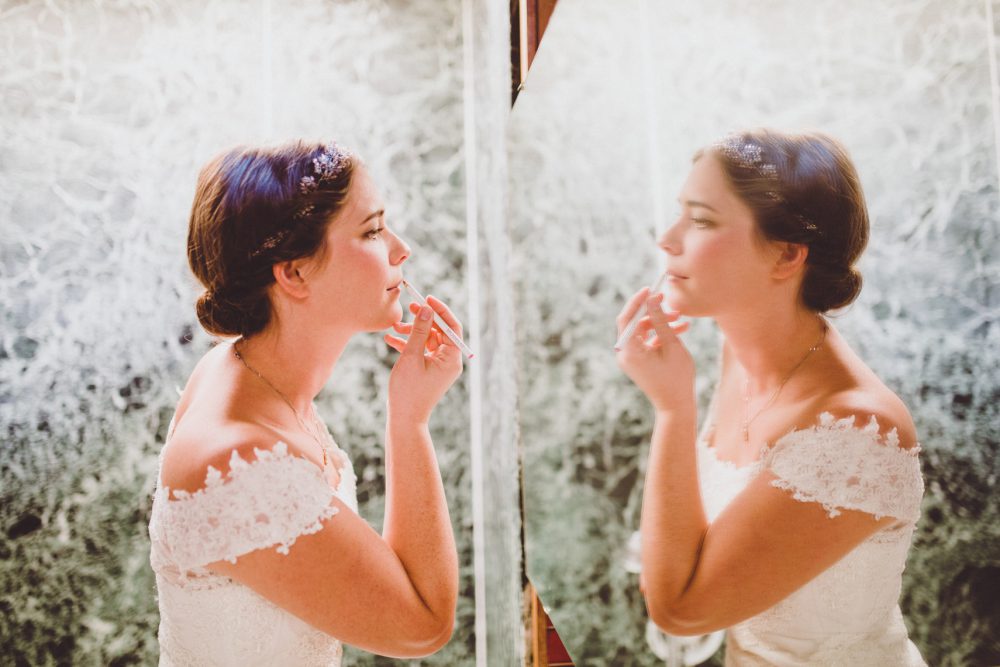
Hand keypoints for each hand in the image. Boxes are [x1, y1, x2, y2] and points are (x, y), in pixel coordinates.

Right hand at [384, 295, 463, 424]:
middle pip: (439, 331)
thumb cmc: (409, 390)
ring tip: (394, 327)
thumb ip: (418, 331)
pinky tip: (389, 339)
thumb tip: (426, 309)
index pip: (452, 327)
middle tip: (409, 306)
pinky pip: (420, 350)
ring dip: (411, 331)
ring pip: (427, 339)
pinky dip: (407, 344)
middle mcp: (448, 360)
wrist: (404, 419)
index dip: (440, 310)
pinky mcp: (427, 369)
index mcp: (452, 358)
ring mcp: (438, 365)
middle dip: (423, 319)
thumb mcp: (411, 356)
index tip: (426, 299)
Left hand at [615, 288, 695, 413]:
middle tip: (669, 302)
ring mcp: (631, 358)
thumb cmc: (676, 378)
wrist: (676, 406)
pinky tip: (682, 329)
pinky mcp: (639, 361)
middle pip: (635, 323)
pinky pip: (648, 341)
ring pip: (644, 331)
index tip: (650, 289)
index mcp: (628, 350)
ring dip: (661, 323)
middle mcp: (625, 353)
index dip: (637, 302)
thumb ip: (660, 320)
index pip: (627, 318)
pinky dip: (661, 335)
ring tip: (682, 319)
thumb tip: (652, 299)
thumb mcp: (671, 345)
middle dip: (654, 312)